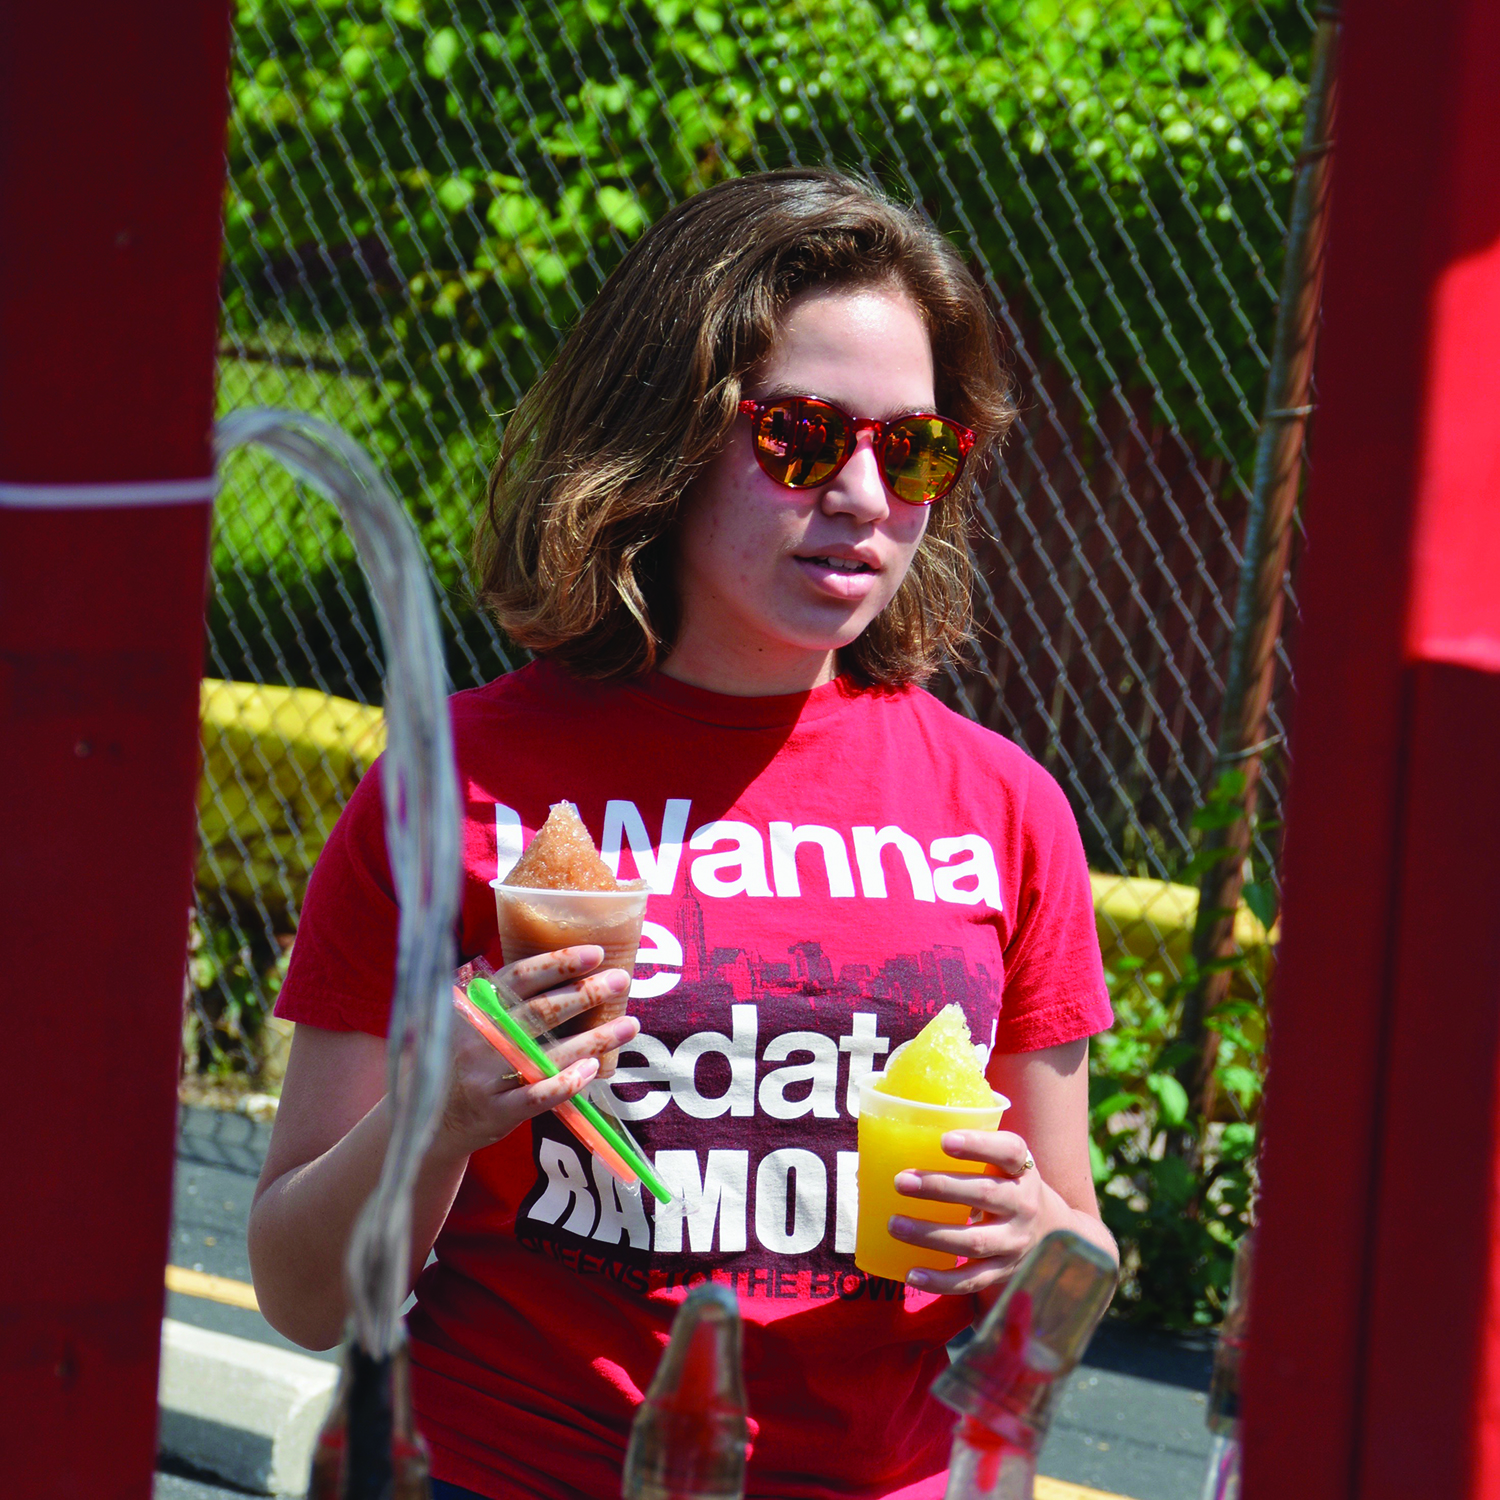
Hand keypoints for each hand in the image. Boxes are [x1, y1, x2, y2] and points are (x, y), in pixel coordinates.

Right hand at [435, 945, 637, 1161]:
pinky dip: (567, 1082)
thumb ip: (504, 997)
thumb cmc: (462, 1058)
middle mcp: (479, 1038)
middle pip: (540, 1010)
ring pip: (547, 1053)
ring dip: (594, 1038)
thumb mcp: (470, 1019)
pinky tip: (594, 1069)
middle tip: (620, 980)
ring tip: (628, 1025)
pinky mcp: (496, 1111)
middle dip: (585, 993)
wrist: (427, 1116)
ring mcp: (486, 1076)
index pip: (520, 976)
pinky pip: (538, 1096)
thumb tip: (566, 969)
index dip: (559, 962)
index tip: (595, 953)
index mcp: (476, 1007)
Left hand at [886, 1130, 1040, 1296]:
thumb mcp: (1004, 1164)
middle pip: (984, 1194)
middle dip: (940, 1188)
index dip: (978, 1145)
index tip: (944, 1140)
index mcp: (1021, 1171)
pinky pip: (972, 1281)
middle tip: (901, 1182)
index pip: (1008, 1151)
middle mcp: (1023, 1205)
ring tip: (895, 1224)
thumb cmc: (1009, 1186)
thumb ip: (971, 1152)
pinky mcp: (1003, 1272)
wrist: (1052, 1232)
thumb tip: (900, 1146)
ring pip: (973, 1240)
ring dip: (931, 1234)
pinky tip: (912, 1274)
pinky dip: (941, 1281)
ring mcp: (1014, 1242)